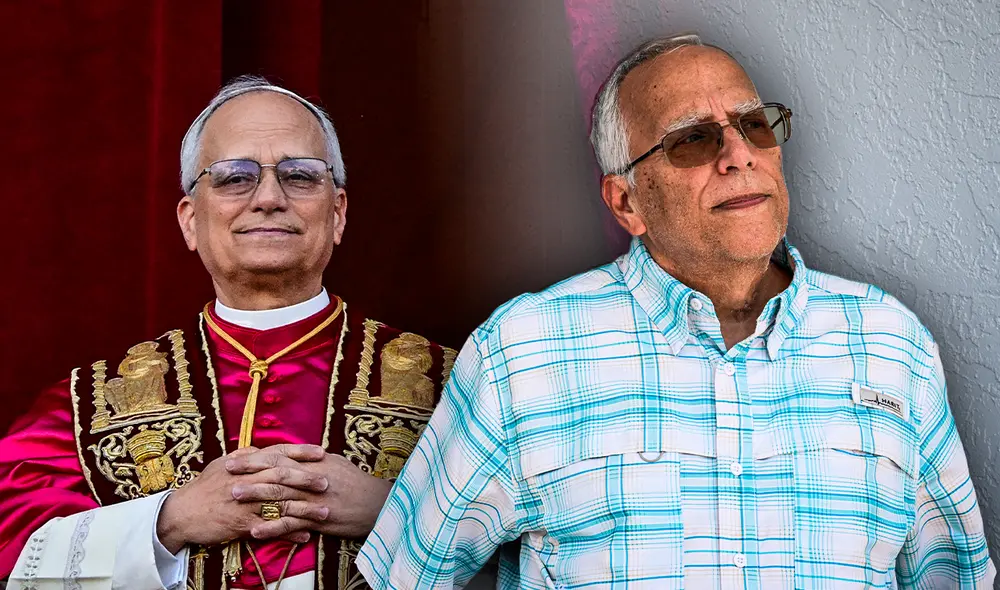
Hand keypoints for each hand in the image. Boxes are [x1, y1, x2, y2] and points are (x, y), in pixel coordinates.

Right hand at [156, 444, 329, 552]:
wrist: (180, 513)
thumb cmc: (202, 488)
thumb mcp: (221, 464)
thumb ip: (243, 456)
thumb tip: (260, 447)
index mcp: (244, 463)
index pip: (277, 453)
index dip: (300, 452)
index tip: (321, 452)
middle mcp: (246, 480)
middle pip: (281, 477)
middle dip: (307, 479)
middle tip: (327, 482)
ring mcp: (244, 503)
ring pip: (279, 504)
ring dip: (304, 509)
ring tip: (325, 512)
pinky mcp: (240, 524)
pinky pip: (269, 529)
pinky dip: (288, 532)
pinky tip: (305, 535)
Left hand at [226, 444, 392, 539]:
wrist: (381, 505)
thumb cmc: (358, 485)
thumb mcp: (337, 465)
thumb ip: (314, 461)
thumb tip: (296, 455)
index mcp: (316, 463)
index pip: (282, 456)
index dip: (257, 456)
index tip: (236, 456)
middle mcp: (313, 478)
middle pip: (276, 472)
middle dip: (249, 472)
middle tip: (226, 472)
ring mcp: (315, 499)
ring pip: (280, 496)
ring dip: (255, 497)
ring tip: (232, 498)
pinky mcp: (319, 520)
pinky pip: (292, 524)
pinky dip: (272, 527)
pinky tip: (254, 531)